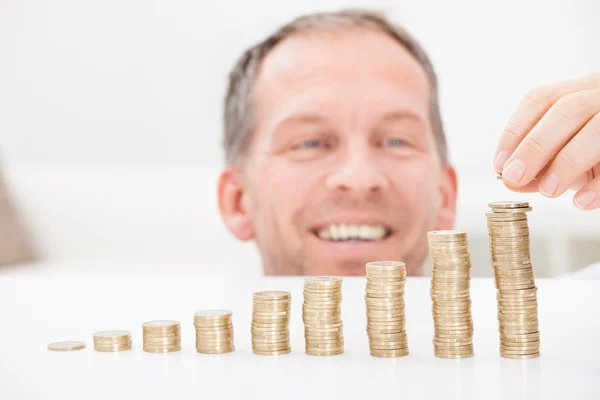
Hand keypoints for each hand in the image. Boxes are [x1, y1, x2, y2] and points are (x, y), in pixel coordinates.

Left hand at [494, 74, 599, 209]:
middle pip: (567, 110)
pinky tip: (582, 201)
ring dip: (567, 162)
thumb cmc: (594, 154)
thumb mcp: (563, 156)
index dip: (515, 130)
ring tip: (548, 191)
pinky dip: (599, 184)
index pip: (540, 99)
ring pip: (597, 128)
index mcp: (578, 91)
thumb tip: (509, 181)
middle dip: (535, 146)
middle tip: (515, 177)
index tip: (500, 163)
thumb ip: (538, 167)